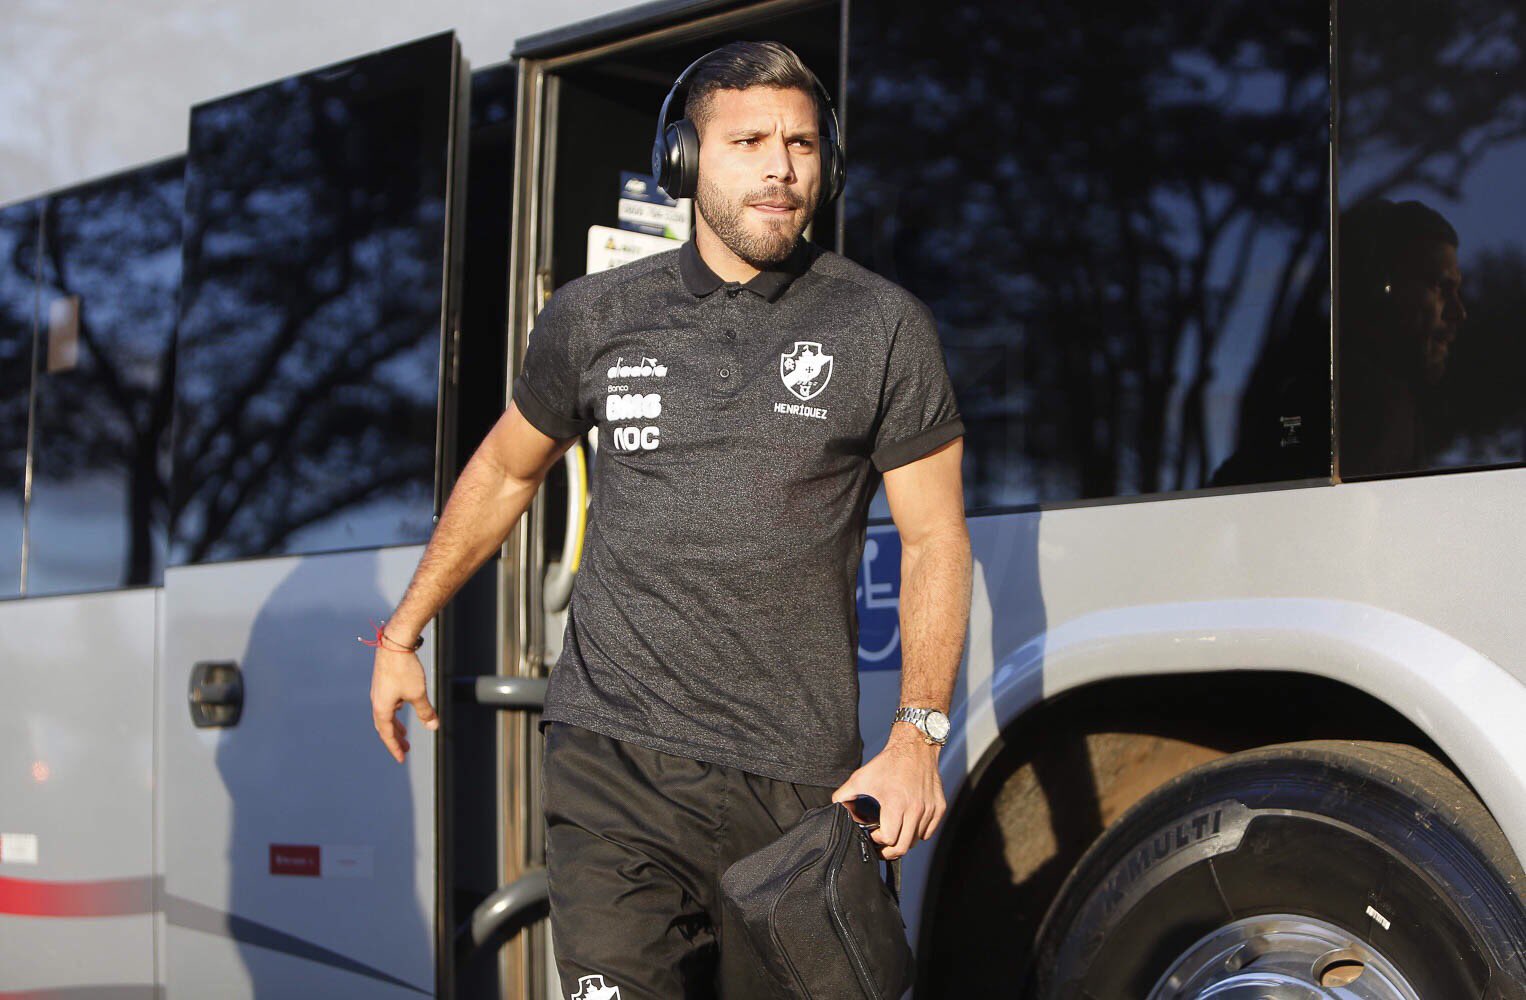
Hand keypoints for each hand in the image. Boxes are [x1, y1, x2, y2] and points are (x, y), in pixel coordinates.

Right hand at [370, 645, 437, 762]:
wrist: (394, 642)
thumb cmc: (404, 669)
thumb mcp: (418, 694)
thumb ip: (425, 712)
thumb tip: (433, 727)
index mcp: (382, 708)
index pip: (387, 735)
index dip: (395, 748)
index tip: (401, 758)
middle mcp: (377, 701)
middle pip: (385, 726)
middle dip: (395, 739)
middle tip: (405, 749)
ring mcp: (378, 691)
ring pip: (386, 714)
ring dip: (395, 725)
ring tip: (404, 733)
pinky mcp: (383, 681)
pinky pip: (387, 703)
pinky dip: (395, 712)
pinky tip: (402, 708)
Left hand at [831, 724, 945, 860]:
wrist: (915, 747)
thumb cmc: (888, 763)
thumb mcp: (860, 778)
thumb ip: (843, 796)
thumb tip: (834, 811)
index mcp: (896, 804)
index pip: (889, 839)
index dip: (878, 840)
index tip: (873, 833)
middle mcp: (916, 809)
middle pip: (903, 846)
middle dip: (889, 850)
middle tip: (881, 846)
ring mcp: (929, 809)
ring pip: (916, 840)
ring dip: (903, 840)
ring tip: (894, 832)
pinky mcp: (939, 807)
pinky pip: (928, 831)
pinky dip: (918, 833)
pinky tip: (907, 824)